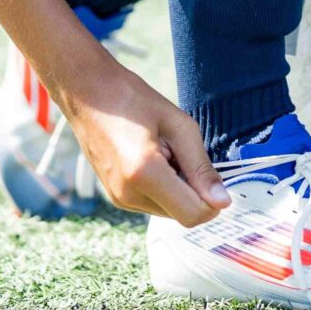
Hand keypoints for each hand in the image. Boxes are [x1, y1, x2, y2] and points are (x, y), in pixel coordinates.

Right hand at [62, 70, 228, 223]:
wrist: (87, 93)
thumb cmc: (133, 100)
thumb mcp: (180, 126)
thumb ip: (202, 168)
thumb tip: (223, 201)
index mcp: (145, 174)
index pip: (193, 215)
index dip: (212, 201)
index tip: (214, 175)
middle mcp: (128, 195)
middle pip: (182, 216)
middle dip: (194, 192)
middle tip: (182, 154)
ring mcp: (119, 199)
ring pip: (169, 212)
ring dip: (178, 189)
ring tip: (164, 153)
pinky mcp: (116, 197)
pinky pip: (153, 204)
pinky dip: (163, 187)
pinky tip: (153, 158)